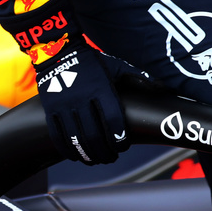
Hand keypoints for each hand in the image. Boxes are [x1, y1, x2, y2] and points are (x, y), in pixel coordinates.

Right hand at [0, 0, 127, 164]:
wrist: (58, 51)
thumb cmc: (91, 61)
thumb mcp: (115, 65)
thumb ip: (137, 77)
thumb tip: (161, 86)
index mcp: (100, 88)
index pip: (112, 119)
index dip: (119, 137)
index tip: (123, 146)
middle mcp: (81, 98)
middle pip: (94, 134)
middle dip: (105, 151)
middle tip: (111, 157)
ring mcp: (64, 105)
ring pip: (75, 138)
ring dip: (87, 154)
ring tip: (96, 159)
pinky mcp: (50, 109)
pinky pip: (57, 135)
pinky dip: (67, 149)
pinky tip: (75, 155)